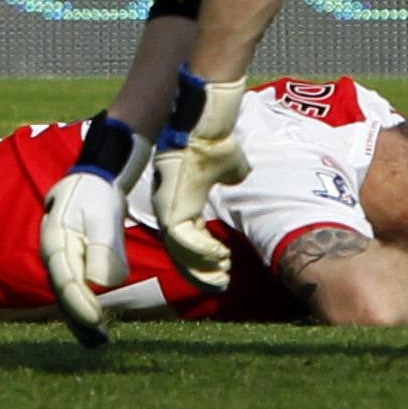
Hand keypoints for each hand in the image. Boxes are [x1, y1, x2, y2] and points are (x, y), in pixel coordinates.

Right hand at [39, 125, 143, 343]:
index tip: (96, 319)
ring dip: (81, 322)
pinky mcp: (73, 267)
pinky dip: (85, 313)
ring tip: (99, 343)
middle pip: (63, 293)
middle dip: (79, 318)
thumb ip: (103, 247)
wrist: (95, 181)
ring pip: (67, 298)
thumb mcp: (103, 215)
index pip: (65, 278)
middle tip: (99, 339)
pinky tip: (98, 332)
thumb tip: (100, 283)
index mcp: (55, 240)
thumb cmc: (98, 195)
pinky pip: (76, 295)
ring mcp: (61, 263)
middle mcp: (53, 256)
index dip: (78, 302)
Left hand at [150, 77, 246, 281]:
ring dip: (202, 265)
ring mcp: (168, 208)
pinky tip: (220, 255)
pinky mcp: (170, 206)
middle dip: (201, 270)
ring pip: (180, 251)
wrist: (205, 125)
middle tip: (221, 282)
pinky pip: (182, 240)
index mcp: (181, 201)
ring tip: (223, 272)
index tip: (223, 269)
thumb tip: (239, 175)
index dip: (204, 256)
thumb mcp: (227, 165)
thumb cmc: (213, 141)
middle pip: (181, 252)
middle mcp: (171, 208)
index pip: (188, 239)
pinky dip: (201, 251)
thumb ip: (231, 174)